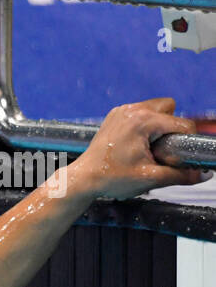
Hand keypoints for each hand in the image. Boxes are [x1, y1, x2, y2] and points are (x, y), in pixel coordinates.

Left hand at [72, 97, 209, 200]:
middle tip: (160, 149)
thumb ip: (181, 175)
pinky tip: (136, 144)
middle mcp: (132, 110)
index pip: (182, 124)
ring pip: (156, 108)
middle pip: (170, 108)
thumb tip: (204, 175)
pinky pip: (140, 112)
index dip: (186, 141)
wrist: (83, 179)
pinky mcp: (115, 115)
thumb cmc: (112, 178)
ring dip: (159, 124)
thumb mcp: (150, 178)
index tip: (177, 155)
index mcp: (142, 121)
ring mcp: (121, 111)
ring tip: (148, 147)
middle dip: (171, 127)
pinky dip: (144, 124)